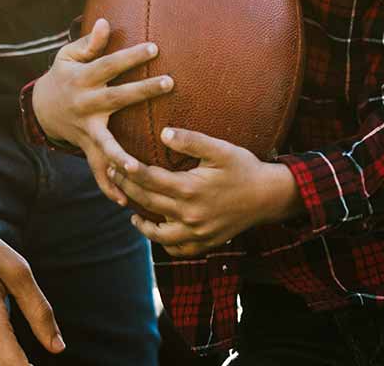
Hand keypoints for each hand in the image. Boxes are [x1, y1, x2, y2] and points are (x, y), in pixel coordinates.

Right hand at [31, 18, 172, 205]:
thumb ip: (89, 43)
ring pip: (105, 145)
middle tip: (169, 82)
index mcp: (83, 80)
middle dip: (141, 91)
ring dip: (122, 156)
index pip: (110, 65)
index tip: (155, 47)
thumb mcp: (68, 56)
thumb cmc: (63, 76)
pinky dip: (108, 186)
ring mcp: (86, 129)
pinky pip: (97, 170)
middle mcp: (85, 105)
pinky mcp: (87, 147)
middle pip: (116, 98)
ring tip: (138, 168)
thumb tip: (106, 23)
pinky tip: (124, 200)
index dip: (130, 56)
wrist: (40, 108)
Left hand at [110, 128, 300, 257]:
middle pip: (148, 203)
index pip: (149, 179)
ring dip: (140, 223)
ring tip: (130, 210)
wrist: (269, 196)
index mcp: (190, 189)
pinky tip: (158, 230)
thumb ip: (191, 141)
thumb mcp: (220, 149)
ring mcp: (196, 233)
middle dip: (127, 188)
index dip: (130, 170)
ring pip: (157, 234)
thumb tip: (163, 133)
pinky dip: (163, 242)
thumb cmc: (244, 168)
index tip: (115, 161)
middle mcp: (189, 215)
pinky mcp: (205, 243)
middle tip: (114, 176)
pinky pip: (177, 249)